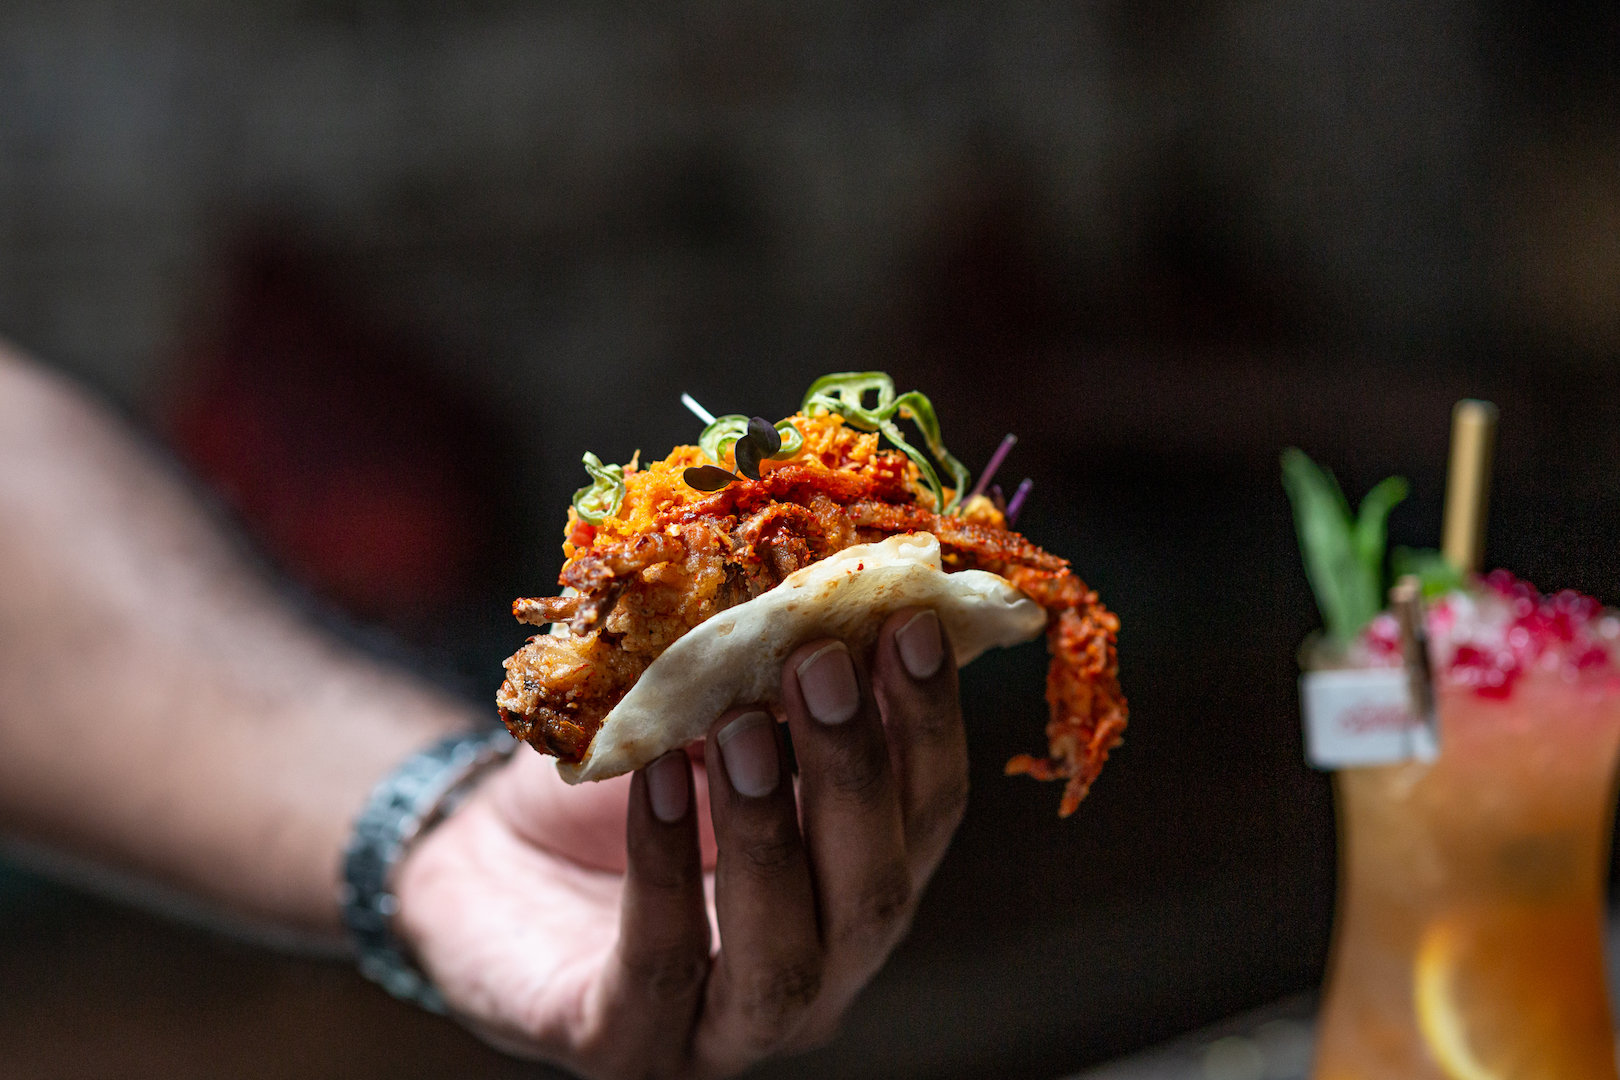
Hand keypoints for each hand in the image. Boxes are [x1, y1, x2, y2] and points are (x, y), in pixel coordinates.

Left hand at [393, 606, 967, 1078]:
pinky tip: (654, 781)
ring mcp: (722, 1030)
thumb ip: (778, 688)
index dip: (928, 724)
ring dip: (770, 834)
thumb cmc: (624, 784)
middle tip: (821, 666)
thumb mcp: (708, 724)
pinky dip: (659, 869)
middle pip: (873, 897)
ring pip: (783, 959)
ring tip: (740, 724)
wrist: (480, 854)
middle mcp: (816, 977)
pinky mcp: (624, 1047)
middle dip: (855, 776)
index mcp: (854, 891)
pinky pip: (656, 968)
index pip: (926, 820)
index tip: (907, 622)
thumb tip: (839, 589)